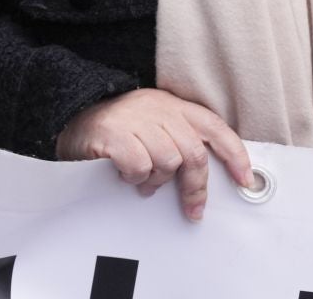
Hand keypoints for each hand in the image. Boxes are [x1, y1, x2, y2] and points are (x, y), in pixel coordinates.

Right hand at [56, 88, 253, 221]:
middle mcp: (156, 108)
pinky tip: (125, 174)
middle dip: (195, 187)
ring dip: (157, 180)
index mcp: (170, 104)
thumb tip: (205, 175)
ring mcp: (134, 118)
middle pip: (194, 153)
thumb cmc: (114, 129)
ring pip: (168, 161)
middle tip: (192, 208)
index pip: (213, 126)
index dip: (234, 154)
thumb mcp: (151, 126)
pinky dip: (135, 177)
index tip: (244, 180)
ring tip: (144, 182)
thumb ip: (177, 140)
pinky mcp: (114, 132)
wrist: (68, 116)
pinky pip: (140, 165)